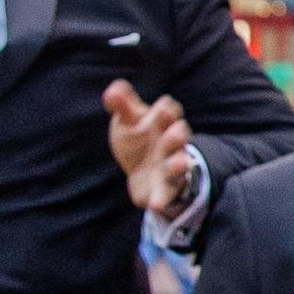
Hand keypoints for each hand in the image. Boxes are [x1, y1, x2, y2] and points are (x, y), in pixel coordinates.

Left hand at [104, 81, 195, 218]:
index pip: (170, 112)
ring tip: (178, 164)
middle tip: (175, 133)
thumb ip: (123, 106)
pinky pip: (166, 194)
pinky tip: (155, 205)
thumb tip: (113, 88)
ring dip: (179, 164)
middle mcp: (171, 143)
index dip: (167, 111)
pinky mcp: (164, 188)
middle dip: (178, 136)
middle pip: (179, 137)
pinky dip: (162, 200)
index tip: (162, 108)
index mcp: (163, 122)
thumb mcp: (128, 121)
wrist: (143, 171)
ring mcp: (170, 166)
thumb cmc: (138, 139)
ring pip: (180, 165)